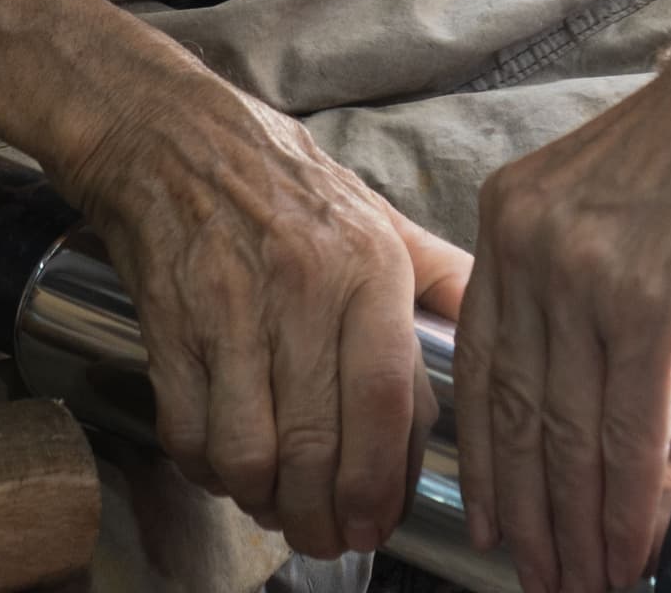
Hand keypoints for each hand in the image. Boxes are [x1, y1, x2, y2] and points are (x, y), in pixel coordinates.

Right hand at [62, 75, 470, 559]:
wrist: (169, 133)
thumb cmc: (282, 182)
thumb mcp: (377, 213)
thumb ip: (441, 276)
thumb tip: (502, 326)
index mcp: (367, 264)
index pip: (384, 401)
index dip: (382, 484)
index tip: (378, 522)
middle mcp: (303, 288)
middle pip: (317, 447)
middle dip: (323, 518)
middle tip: (327, 536)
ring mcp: (229, 309)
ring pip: (249, 455)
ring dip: (263, 501)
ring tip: (277, 504)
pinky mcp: (168, 324)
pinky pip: (189, 434)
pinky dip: (207, 470)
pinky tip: (226, 463)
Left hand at [452, 28, 670, 592]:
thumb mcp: (606, 198)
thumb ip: (579, 276)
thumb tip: (594, 378)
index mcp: (508, 220)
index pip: (483, 368)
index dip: (490, 461)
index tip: (495, 523)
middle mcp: (530, 248)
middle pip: (515, 415)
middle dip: (529, 515)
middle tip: (539, 579)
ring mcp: (586, 277)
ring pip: (567, 436)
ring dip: (577, 527)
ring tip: (583, 585)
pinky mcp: (653, 304)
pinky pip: (628, 427)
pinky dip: (626, 501)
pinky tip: (627, 548)